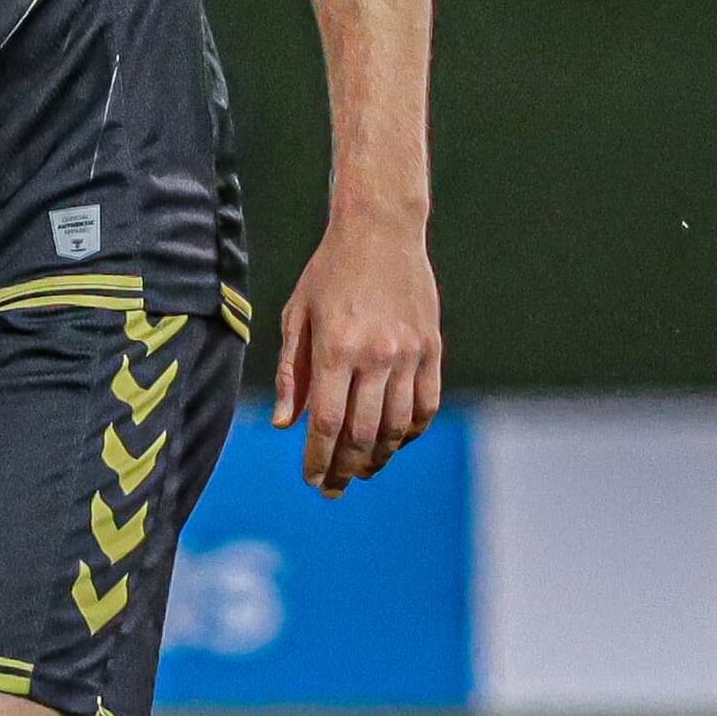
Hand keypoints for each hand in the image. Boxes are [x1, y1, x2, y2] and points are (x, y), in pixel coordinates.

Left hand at [269, 217, 442, 494]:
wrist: (380, 229)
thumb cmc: (329, 271)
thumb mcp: (297, 315)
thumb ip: (291, 372)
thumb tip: (284, 425)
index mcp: (335, 348)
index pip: (326, 422)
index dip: (318, 459)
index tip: (312, 480)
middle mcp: (375, 355)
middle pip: (362, 433)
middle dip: (346, 468)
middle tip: (334, 486)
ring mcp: (409, 353)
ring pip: (397, 426)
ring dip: (379, 456)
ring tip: (362, 468)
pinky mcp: (432, 347)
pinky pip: (425, 404)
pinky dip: (411, 431)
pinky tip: (395, 440)